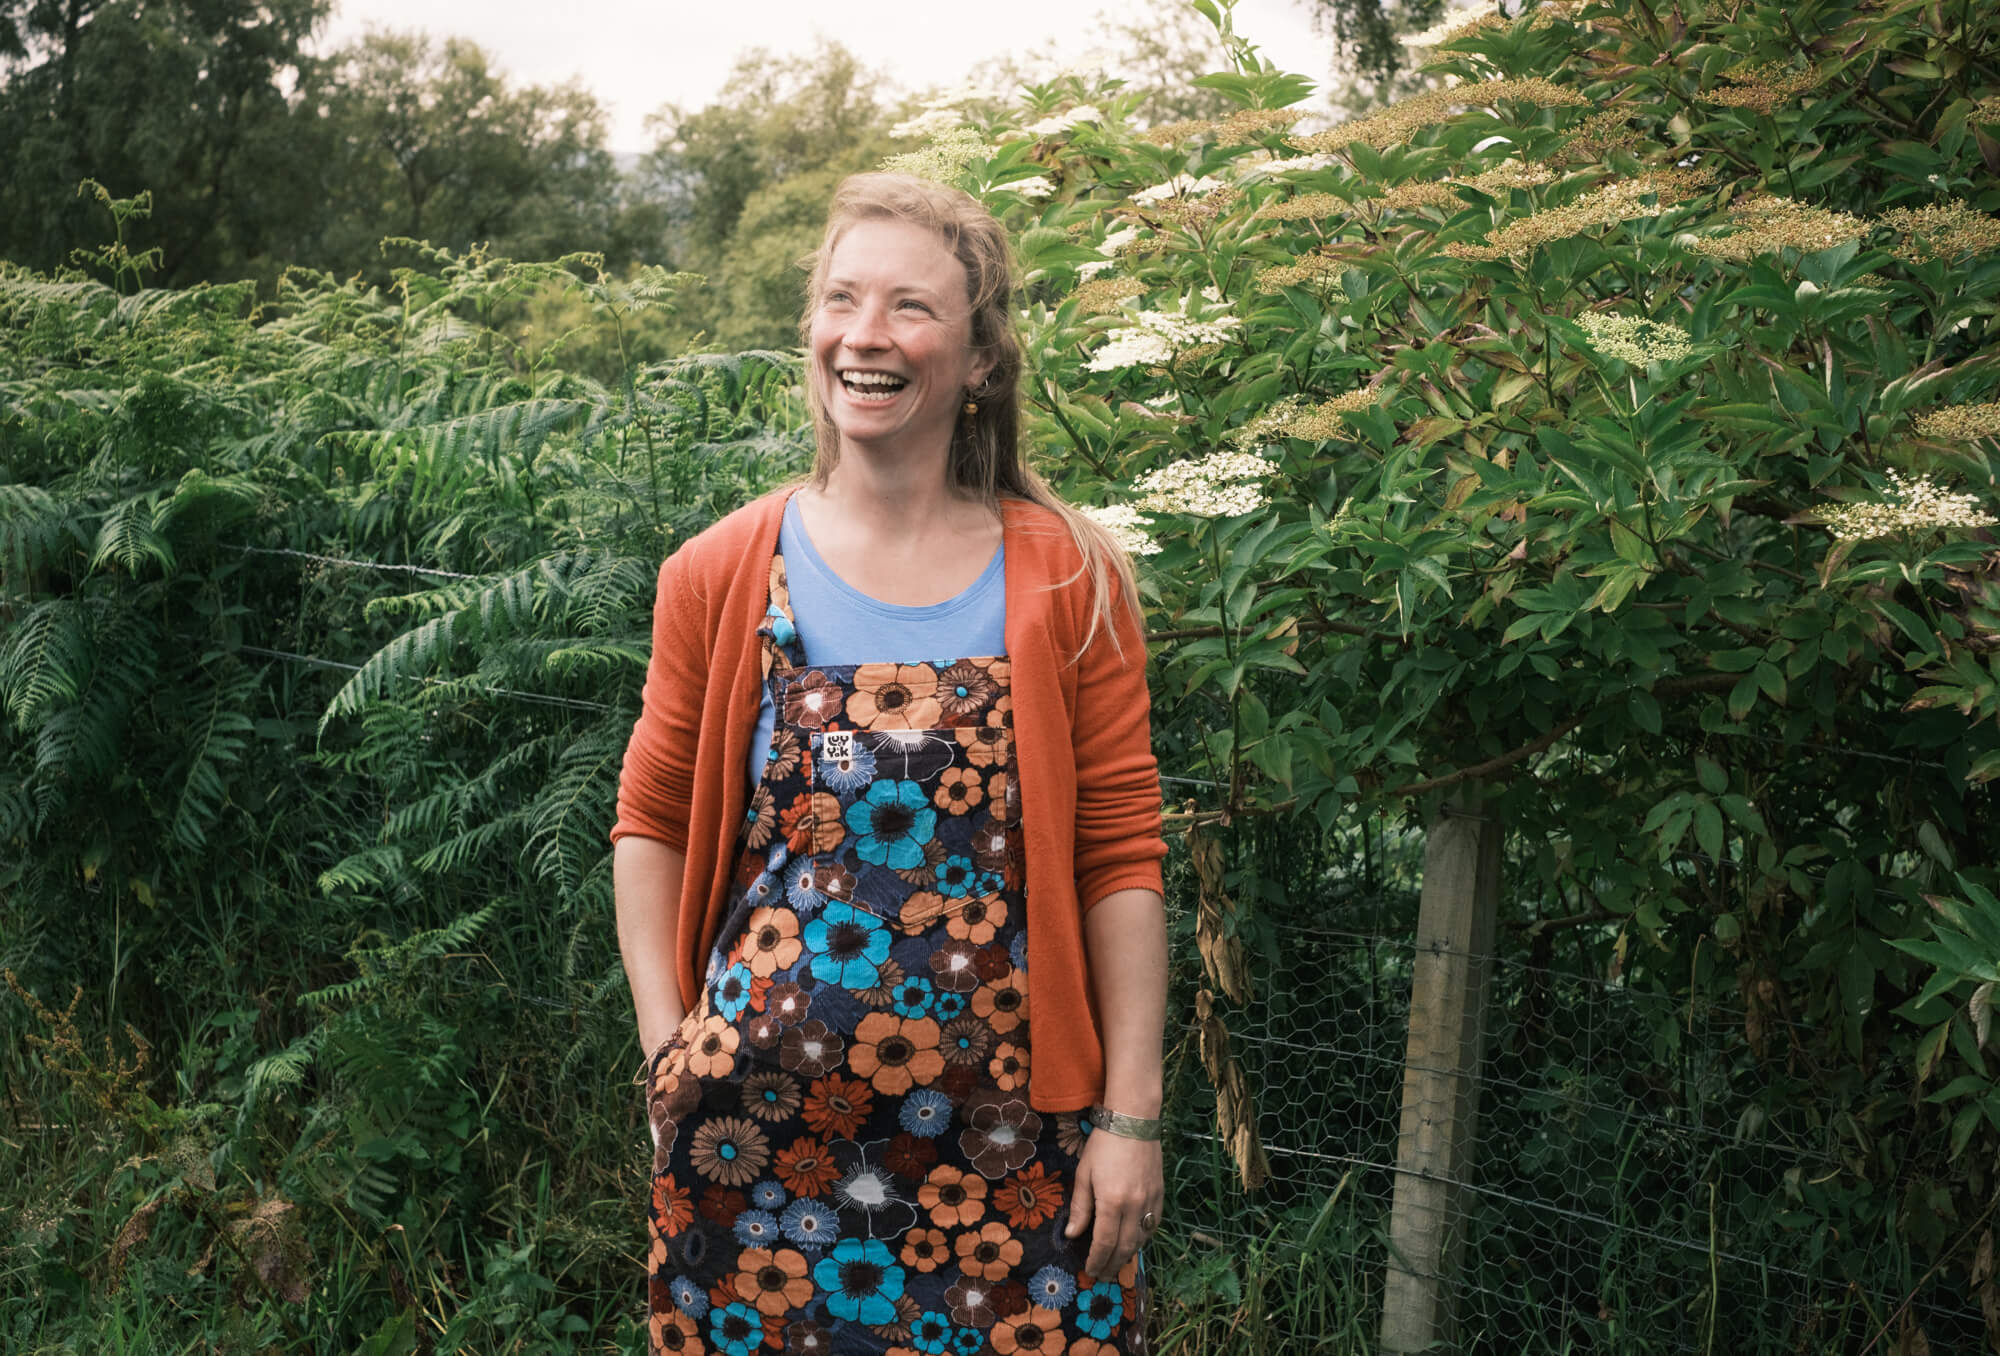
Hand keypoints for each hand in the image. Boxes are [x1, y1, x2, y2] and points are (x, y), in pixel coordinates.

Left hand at [1064, 1125, 1163, 1286]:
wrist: (1134, 1121)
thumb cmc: (1103, 1145)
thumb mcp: (1084, 1174)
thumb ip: (1080, 1207)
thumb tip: (1073, 1234)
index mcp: (1112, 1202)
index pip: (1105, 1242)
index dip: (1097, 1260)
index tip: (1090, 1270)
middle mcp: (1135, 1206)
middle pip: (1125, 1247)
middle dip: (1112, 1265)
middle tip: (1102, 1276)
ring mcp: (1150, 1201)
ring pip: (1141, 1239)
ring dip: (1128, 1255)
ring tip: (1115, 1263)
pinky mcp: (1160, 1195)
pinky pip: (1153, 1225)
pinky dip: (1143, 1239)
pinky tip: (1134, 1242)